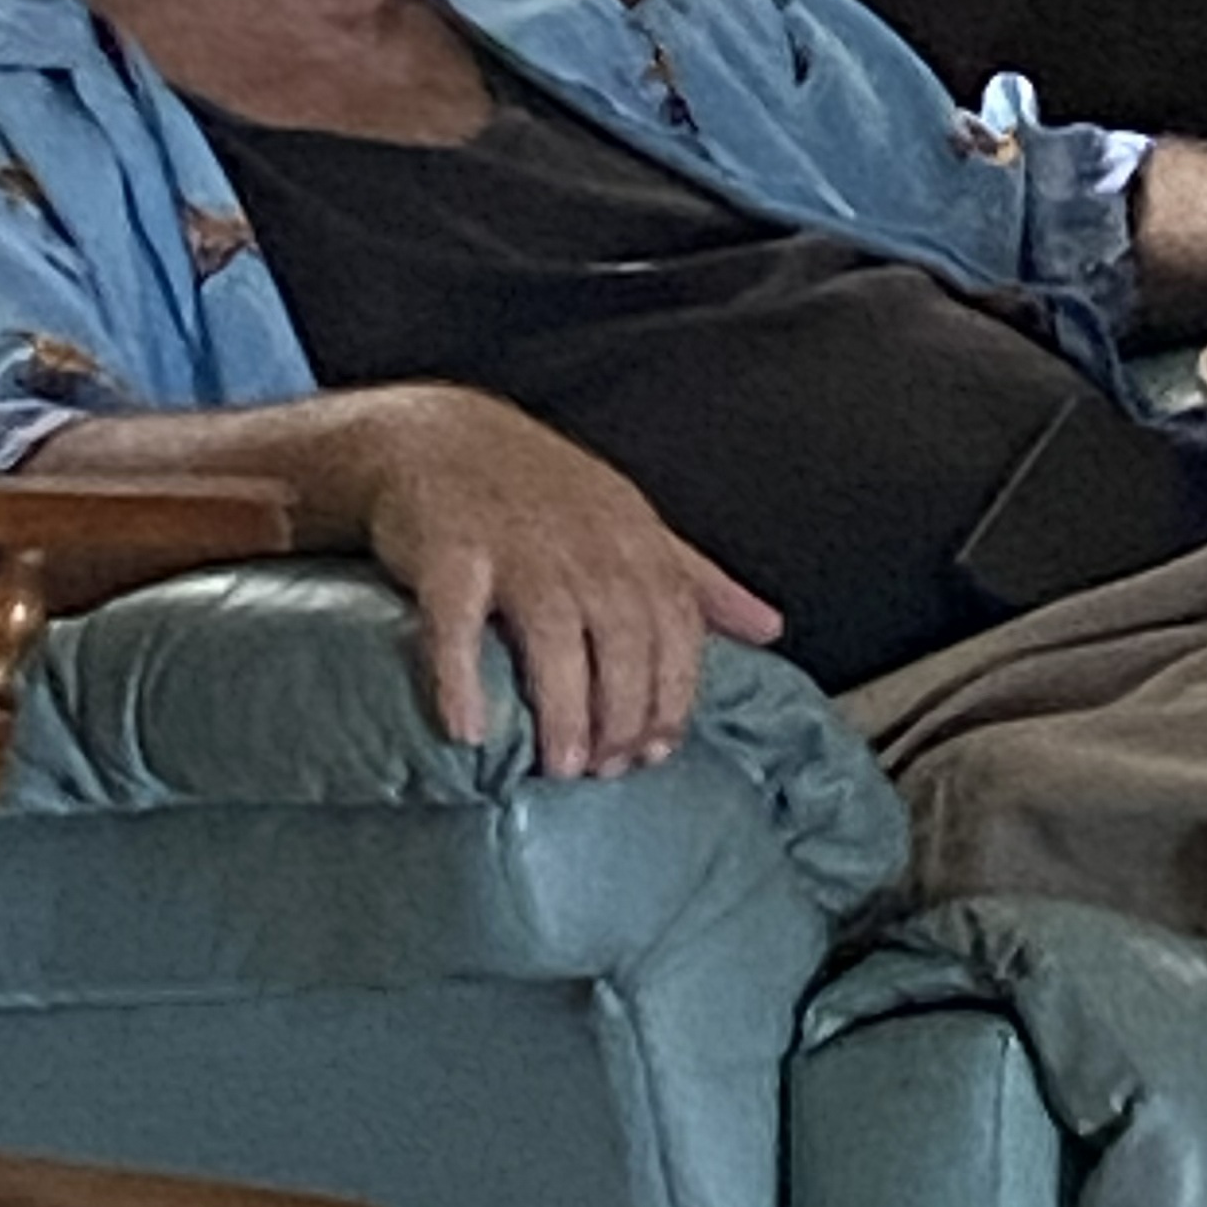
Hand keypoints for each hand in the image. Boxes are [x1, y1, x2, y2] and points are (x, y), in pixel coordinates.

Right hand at [349, 384, 782, 780]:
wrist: (435, 434)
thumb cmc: (543, 492)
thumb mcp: (632, 522)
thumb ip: (699, 580)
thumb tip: (771, 629)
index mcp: (635, 537)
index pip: (676, 623)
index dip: (674, 692)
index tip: (659, 751)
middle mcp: (584, 541)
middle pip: (624, 638)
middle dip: (625, 713)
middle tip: (607, 772)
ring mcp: (516, 546)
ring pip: (555, 637)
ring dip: (564, 708)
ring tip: (563, 767)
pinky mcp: (448, 553)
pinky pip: (455, 622)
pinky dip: (460, 678)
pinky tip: (469, 730)